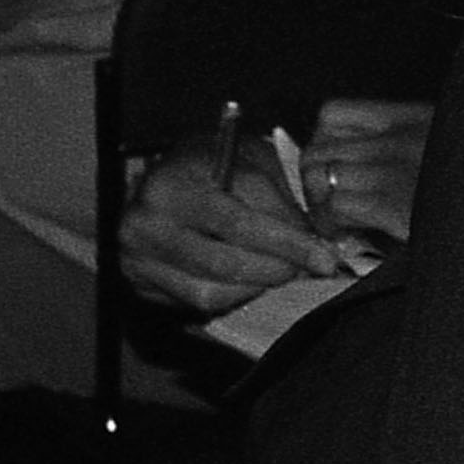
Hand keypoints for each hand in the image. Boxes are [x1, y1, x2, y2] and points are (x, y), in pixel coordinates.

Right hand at [108, 148, 370, 322]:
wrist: (166, 178)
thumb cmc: (218, 166)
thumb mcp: (253, 161)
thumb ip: (281, 197)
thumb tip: (314, 242)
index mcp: (176, 180)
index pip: (240, 221)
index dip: (290, 242)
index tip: (326, 257)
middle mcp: (149, 218)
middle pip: (224, 261)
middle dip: (278, 268)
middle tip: (309, 266)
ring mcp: (138, 252)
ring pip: (211, 289)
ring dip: (259, 285)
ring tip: (282, 270)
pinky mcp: (139, 278)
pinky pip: (196, 302)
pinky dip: (235, 296)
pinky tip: (253, 280)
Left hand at [300, 96, 431, 250]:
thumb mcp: (445, 155)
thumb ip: (406, 149)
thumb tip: (351, 165)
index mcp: (420, 120)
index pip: (334, 114)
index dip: (321, 144)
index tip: (331, 169)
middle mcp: (407, 138)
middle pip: (319, 149)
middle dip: (313, 184)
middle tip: (326, 208)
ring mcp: (401, 170)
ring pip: (321, 176)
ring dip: (321, 207)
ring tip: (337, 225)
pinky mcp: (398, 208)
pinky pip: (337, 206)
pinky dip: (335, 224)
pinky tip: (350, 235)